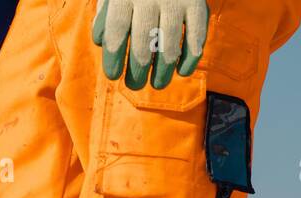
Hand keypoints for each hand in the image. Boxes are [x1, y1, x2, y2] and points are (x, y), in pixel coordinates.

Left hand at [92, 0, 209, 89]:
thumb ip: (104, 14)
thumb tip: (102, 42)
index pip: (116, 31)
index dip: (113, 58)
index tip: (113, 75)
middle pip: (143, 44)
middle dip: (137, 72)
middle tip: (134, 85)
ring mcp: (176, 0)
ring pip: (169, 47)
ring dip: (163, 72)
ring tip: (158, 84)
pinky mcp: (198, 4)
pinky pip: (196, 39)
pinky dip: (189, 59)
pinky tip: (182, 71)